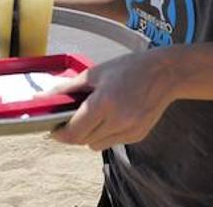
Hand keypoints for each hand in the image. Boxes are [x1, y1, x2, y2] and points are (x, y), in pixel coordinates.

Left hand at [50, 51, 176, 150]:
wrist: (165, 73)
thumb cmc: (130, 68)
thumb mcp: (96, 73)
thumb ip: (69, 88)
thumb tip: (46, 97)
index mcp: (105, 102)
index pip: (74, 132)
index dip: (59, 134)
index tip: (52, 129)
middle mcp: (118, 120)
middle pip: (83, 141)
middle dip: (72, 133)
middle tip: (68, 120)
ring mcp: (129, 131)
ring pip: (96, 145)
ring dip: (89, 135)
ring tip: (93, 116)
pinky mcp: (138, 136)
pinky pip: (112, 142)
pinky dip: (106, 133)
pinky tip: (112, 116)